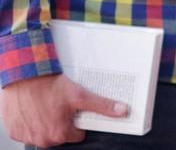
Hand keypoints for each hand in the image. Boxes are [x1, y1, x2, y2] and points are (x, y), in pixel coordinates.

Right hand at [0, 72, 128, 145]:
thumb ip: (102, 106)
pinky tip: (34, 108)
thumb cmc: (48, 85)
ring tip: (47, 104)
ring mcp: (27, 136)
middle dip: (61, 121)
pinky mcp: (14, 131)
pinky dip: (31, 121)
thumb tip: (122, 111)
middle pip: (59, 135)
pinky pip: (26, 130)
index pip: (77, 134)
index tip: (74, 109)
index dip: (77, 120)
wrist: (23, 76)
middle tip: (60, 104)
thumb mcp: (80, 95)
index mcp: (59, 133)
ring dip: (46, 122)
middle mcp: (42, 139)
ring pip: (43, 133)